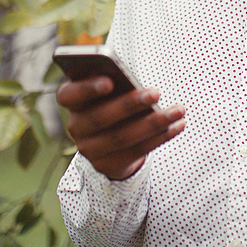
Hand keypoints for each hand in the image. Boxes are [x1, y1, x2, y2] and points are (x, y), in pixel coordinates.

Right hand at [57, 75, 184, 180]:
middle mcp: (76, 126)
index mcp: (71, 100)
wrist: (110, 140)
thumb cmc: (112, 100)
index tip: (110, 81)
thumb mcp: (109, 90)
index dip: (87, 89)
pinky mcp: (108, 165)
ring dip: (154, 123)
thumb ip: (114, 82)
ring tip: (178, 110)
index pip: (68, 95)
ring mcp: (90, 149)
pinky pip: (137, 151)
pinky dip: (160, 137)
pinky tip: (177, 125)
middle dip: (130, 104)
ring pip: (122, 137)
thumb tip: (132, 81)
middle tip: (156, 92)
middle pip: (100, 117)